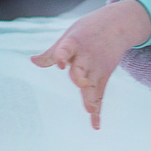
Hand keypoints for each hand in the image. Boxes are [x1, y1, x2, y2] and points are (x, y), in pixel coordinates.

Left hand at [29, 0, 150, 128]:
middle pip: (80, 70)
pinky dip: (97, 110)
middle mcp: (86, 57)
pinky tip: (95, 125)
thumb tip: (32, 61)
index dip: (62, 56)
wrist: (118, 25)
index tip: (60, 63)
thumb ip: (52, 53)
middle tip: (81, 83)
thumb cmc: (87, 31)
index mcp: (73, 45)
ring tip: (90, 110)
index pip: (66, 50)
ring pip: (92, 86)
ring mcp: (97, 68)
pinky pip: (100, 96)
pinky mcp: (105, 76)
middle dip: (80, 77)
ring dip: (91, 98)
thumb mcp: (69, 37)